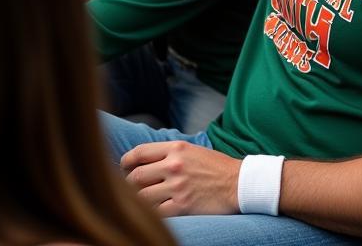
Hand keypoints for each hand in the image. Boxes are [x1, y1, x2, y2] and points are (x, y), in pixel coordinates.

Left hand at [121, 140, 239, 216]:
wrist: (238, 183)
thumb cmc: (216, 166)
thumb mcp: (192, 150)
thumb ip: (169, 153)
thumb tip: (145, 160)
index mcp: (176, 148)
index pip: (139, 152)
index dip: (126, 162)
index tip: (124, 168)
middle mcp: (174, 165)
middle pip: (135, 176)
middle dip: (128, 185)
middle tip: (130, 189)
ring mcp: (177, 186)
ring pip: (142, 197)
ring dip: (138, 201)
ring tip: (141, 202)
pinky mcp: (182, 206)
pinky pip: (156, 213)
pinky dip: (152, 214)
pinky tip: (154, 213)